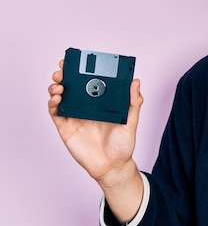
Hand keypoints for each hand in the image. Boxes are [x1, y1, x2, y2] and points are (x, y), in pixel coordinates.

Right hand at [48, 59, 142, 186]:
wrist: (112, 166)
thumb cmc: (123, 144)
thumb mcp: (131, 121)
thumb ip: (133, 102)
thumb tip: (136, 81)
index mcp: (101, 102)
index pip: (90, 81)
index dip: (82, 70)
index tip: (78, 60)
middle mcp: (86, 106)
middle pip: (72, 85)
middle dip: (65, 74)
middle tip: (63, 68)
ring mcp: (75, 115)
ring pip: (61, 96)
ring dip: (56, 86)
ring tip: (59, 84)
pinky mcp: (66, 127)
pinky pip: (55, 112)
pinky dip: (53, 103)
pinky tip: (56, 98)